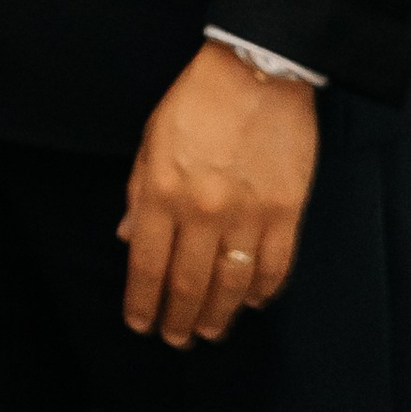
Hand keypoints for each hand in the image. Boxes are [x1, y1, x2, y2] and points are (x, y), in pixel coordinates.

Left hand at [118, 41, 317, 345]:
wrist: (255, 72)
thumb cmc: (195, 101)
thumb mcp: (151, 139)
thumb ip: (138, 191)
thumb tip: (125, 236)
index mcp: (162, 190)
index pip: (146, 263)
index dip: (141, 301)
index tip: (139, 324)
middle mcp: (202, 210)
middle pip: (187, 283)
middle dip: (178, 319)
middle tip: (176, 339)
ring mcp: (247, 214)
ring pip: (230, 285)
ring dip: (219, 315)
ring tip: (209, 331)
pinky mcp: (285, 213)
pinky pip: (274, 267)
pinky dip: (261, 291)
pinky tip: (251, 301)